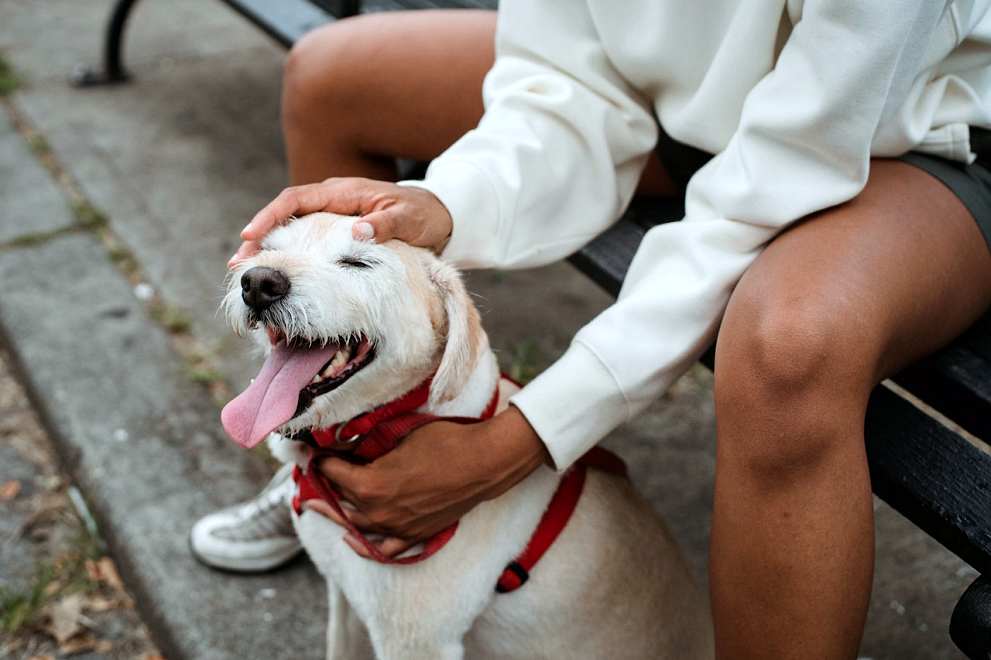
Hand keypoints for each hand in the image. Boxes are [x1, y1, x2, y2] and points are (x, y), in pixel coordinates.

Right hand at [230, 178, 452, 266]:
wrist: (437, 216)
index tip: (251, 235)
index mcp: (343, 192)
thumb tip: (358, 231)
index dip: (271, 216)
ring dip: (271, 249)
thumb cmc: (422, 215)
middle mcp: (331, 200)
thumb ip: (385, 225)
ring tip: (249, 272)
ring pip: (292, 230)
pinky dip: (290, 257)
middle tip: (239, 263)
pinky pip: (306, 242)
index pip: (296, 199)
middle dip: (260, 236)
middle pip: (285, 215)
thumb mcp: (408, 219)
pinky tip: (280, 276)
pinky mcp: (336, 232)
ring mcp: (331, 216)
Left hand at [303, 406, 550, 557]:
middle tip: (312, 475)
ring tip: (321, 503)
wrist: (482, 463)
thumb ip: (370, 445)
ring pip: (354, 524)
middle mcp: (377, 512)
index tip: (315, 450)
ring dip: (337, 511)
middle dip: (324, 485)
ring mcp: (395, 528)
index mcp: (368, 484)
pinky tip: (351, 539)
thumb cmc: (443, 442)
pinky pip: (383, 550)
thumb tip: (349, 443)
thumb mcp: (399, 436)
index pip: (331, 472)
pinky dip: (364, 545)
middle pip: (337, 501)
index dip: (321, 459)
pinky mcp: (414, 536)